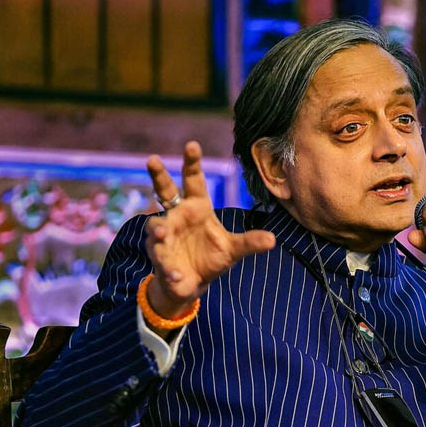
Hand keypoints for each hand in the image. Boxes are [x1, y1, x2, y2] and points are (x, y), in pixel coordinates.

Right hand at [144, 141, 275, 323]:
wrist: (193, 281)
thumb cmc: (211, 256)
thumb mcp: (233, 249)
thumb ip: (249, 242)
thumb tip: (272, 240)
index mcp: (197, 207)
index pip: (193, 180)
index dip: (192, 162)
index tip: (192, 145)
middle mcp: (177, 216)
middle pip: (164, 190)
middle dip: (158, 174)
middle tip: (153, 159)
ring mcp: (164, 235)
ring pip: (157, 226)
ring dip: (159, 230)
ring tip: (163, 235)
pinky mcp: (159, 257)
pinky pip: (162, 260)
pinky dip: (169, 269)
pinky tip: (176, 275)